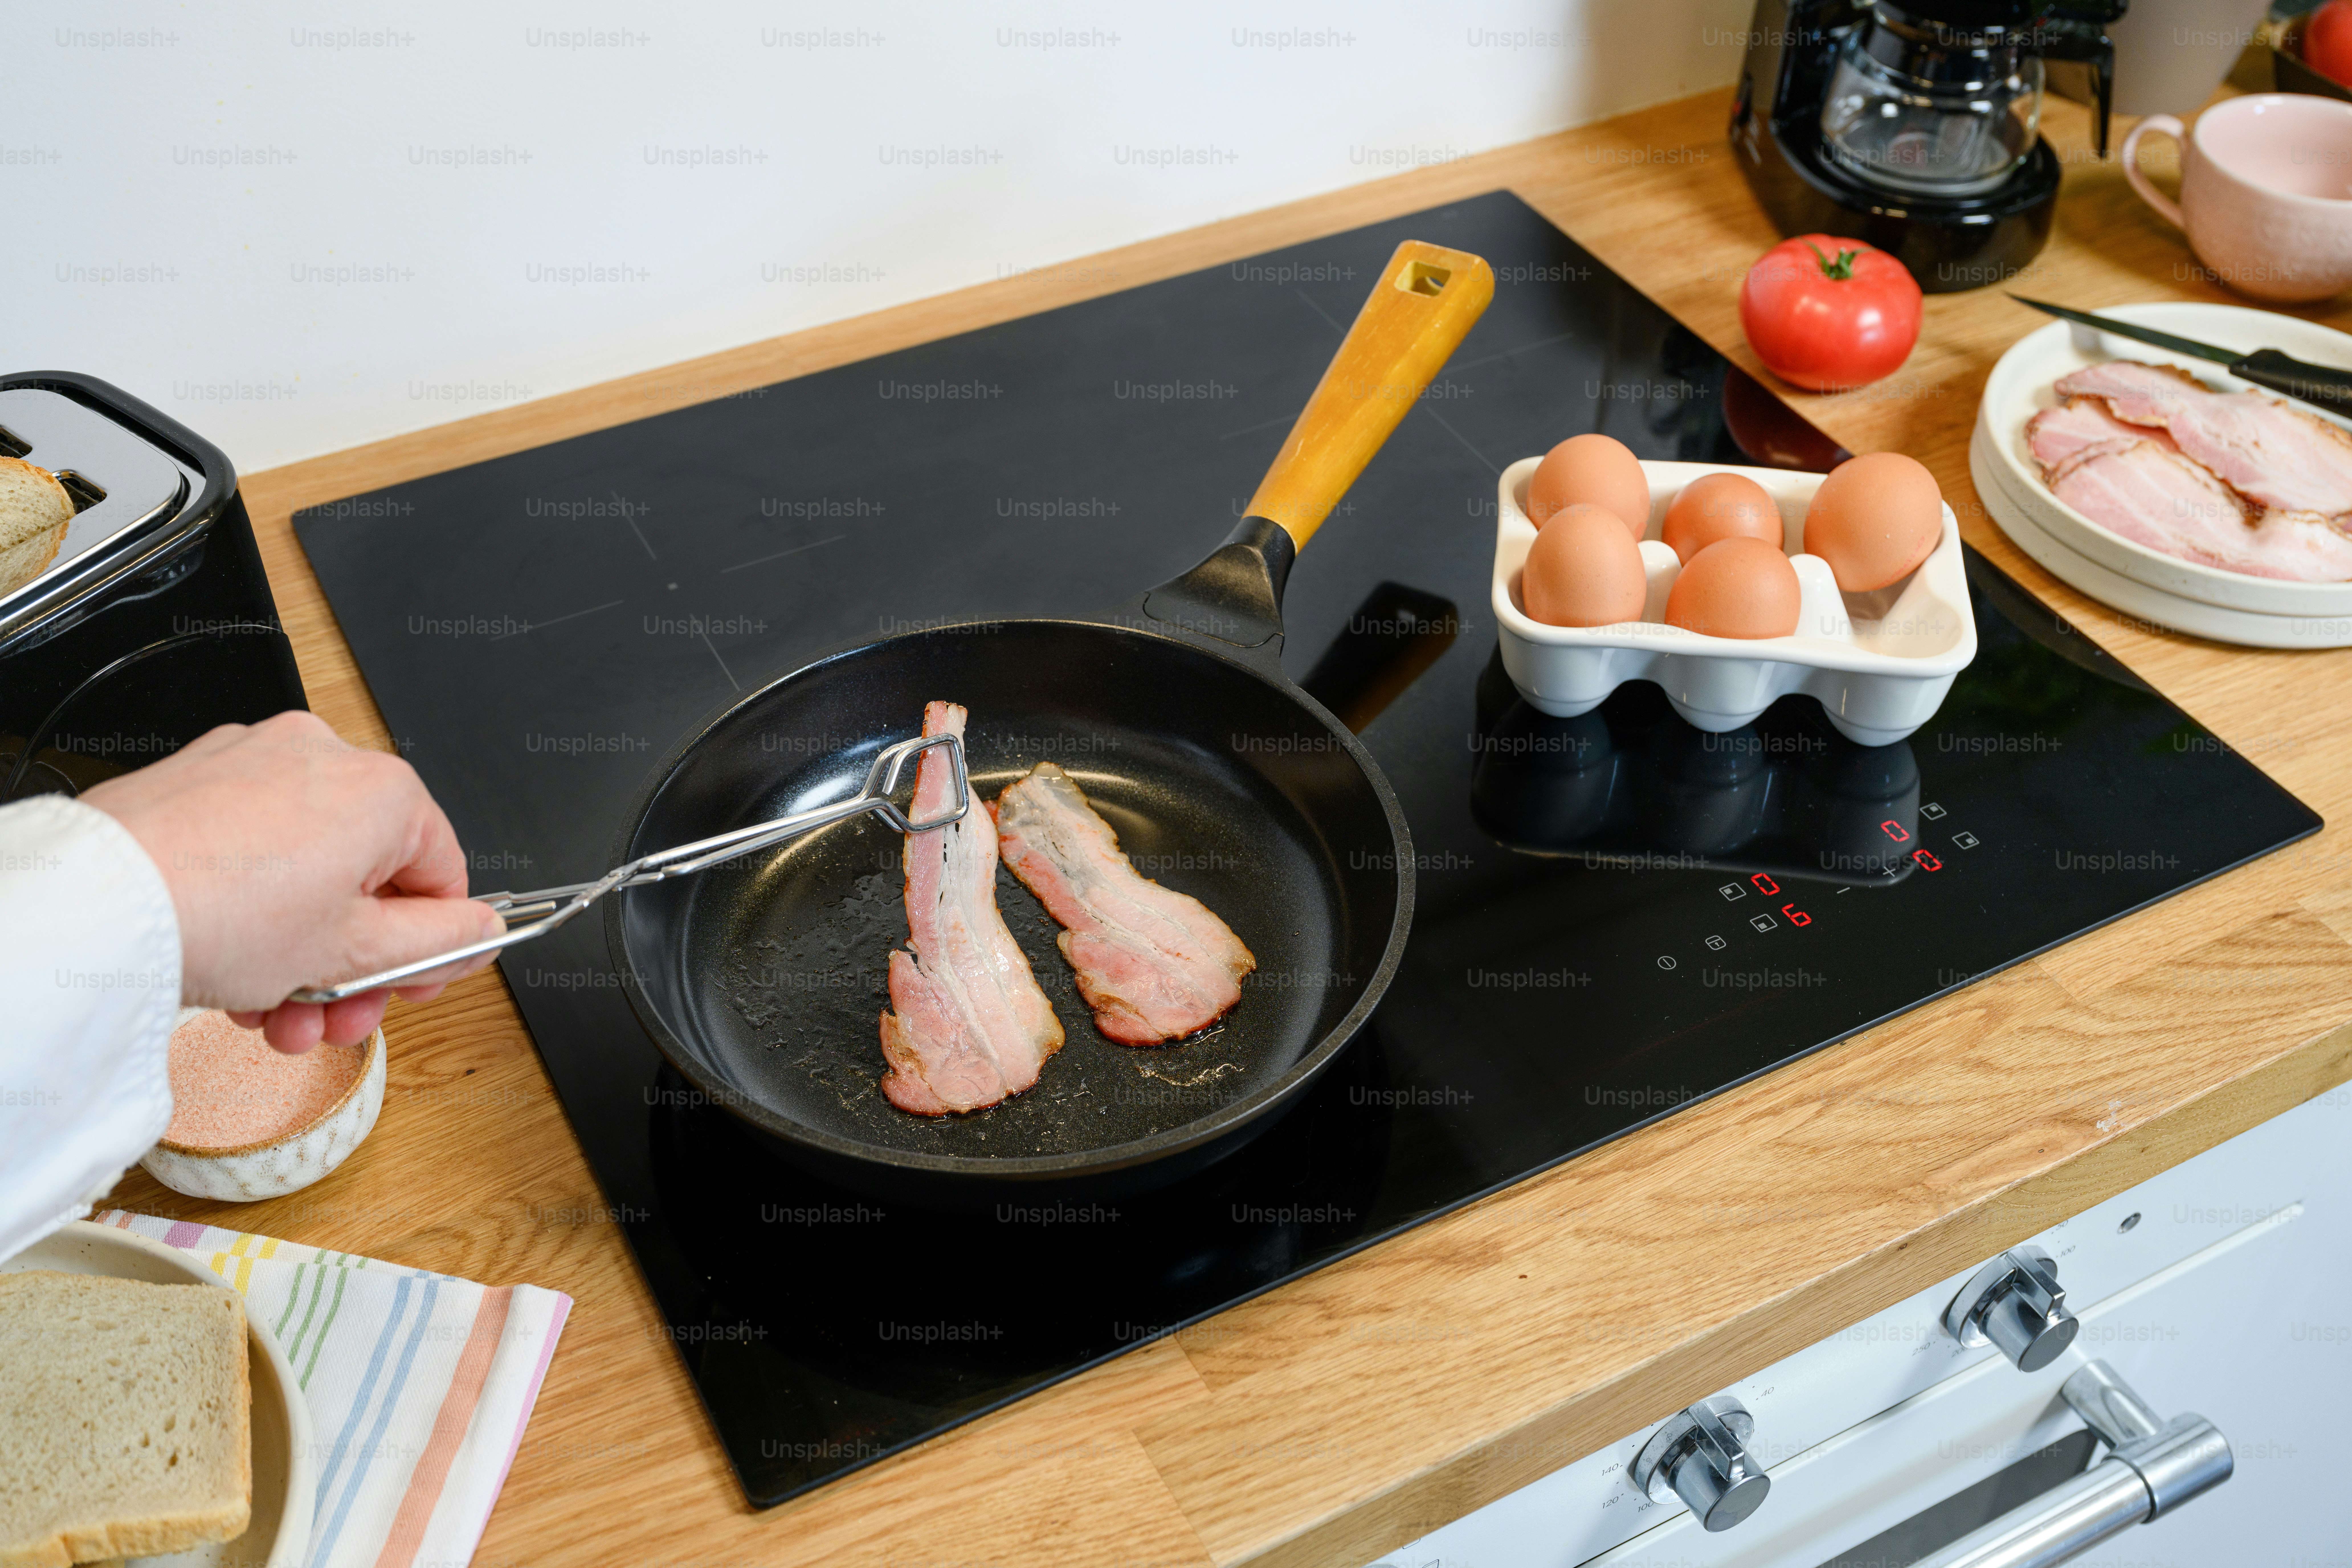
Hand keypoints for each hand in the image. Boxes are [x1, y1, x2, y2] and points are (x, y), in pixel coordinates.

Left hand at [82, 711, 502, 1052]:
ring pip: (309, 872)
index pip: (444, 877)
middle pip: (371, 880)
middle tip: (331, 1015)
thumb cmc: (222, 915)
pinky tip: (232, 966)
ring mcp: (254, 763)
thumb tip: (482, 933)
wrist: (99, 906)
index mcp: (383, 790)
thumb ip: (443, 943)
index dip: (427, 950)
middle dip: (354, 965)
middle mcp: (323, 759)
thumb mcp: (360, 953)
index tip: (400, 991)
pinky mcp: (197, 781)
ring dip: (300, 954)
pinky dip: (253, 910)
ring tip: (271, 1008)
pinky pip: (253, 851)